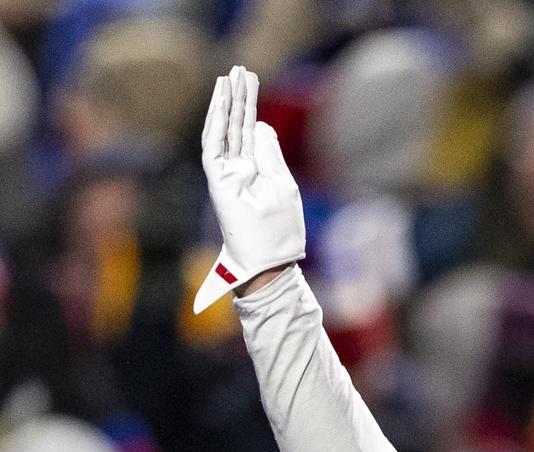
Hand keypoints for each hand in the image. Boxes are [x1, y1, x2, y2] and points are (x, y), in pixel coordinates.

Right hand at [196, 66, 305, 311]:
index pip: (249, 129)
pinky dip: (217, 125)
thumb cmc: (279, 230)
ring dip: (226, 104)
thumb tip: (259, 124)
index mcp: (254, 169)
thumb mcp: (282, 185)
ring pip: (224, 131)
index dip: (249, 104)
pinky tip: (222, 104)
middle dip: (238, 96)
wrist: (268, 262)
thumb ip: (270, 154)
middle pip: (236, 125)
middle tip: (240, 68)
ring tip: (230, 77)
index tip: (250, 79)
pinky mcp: (218, 183)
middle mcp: (237, 168)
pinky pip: (214, 148)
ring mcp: (226, 174)